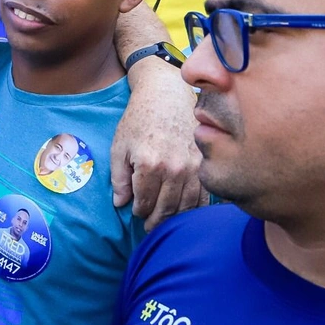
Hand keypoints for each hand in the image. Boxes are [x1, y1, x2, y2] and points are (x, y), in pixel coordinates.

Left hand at [110, 60, 205, 230]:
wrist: (167, 97)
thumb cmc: (139, 120)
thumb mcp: (119, 146)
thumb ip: (118, 177)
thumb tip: (120, 203)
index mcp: (149, 164)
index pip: (144, 202)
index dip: (139, 211)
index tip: (137, 212)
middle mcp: (174, 168)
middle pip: (167, 208)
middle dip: (156, 221)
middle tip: (150, 228)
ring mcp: (194, 167)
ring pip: (187, 206)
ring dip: (176, 219)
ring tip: (166, 223)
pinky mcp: (206, 164)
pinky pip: (205, 196)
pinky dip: (196, 209)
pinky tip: (187, 212)